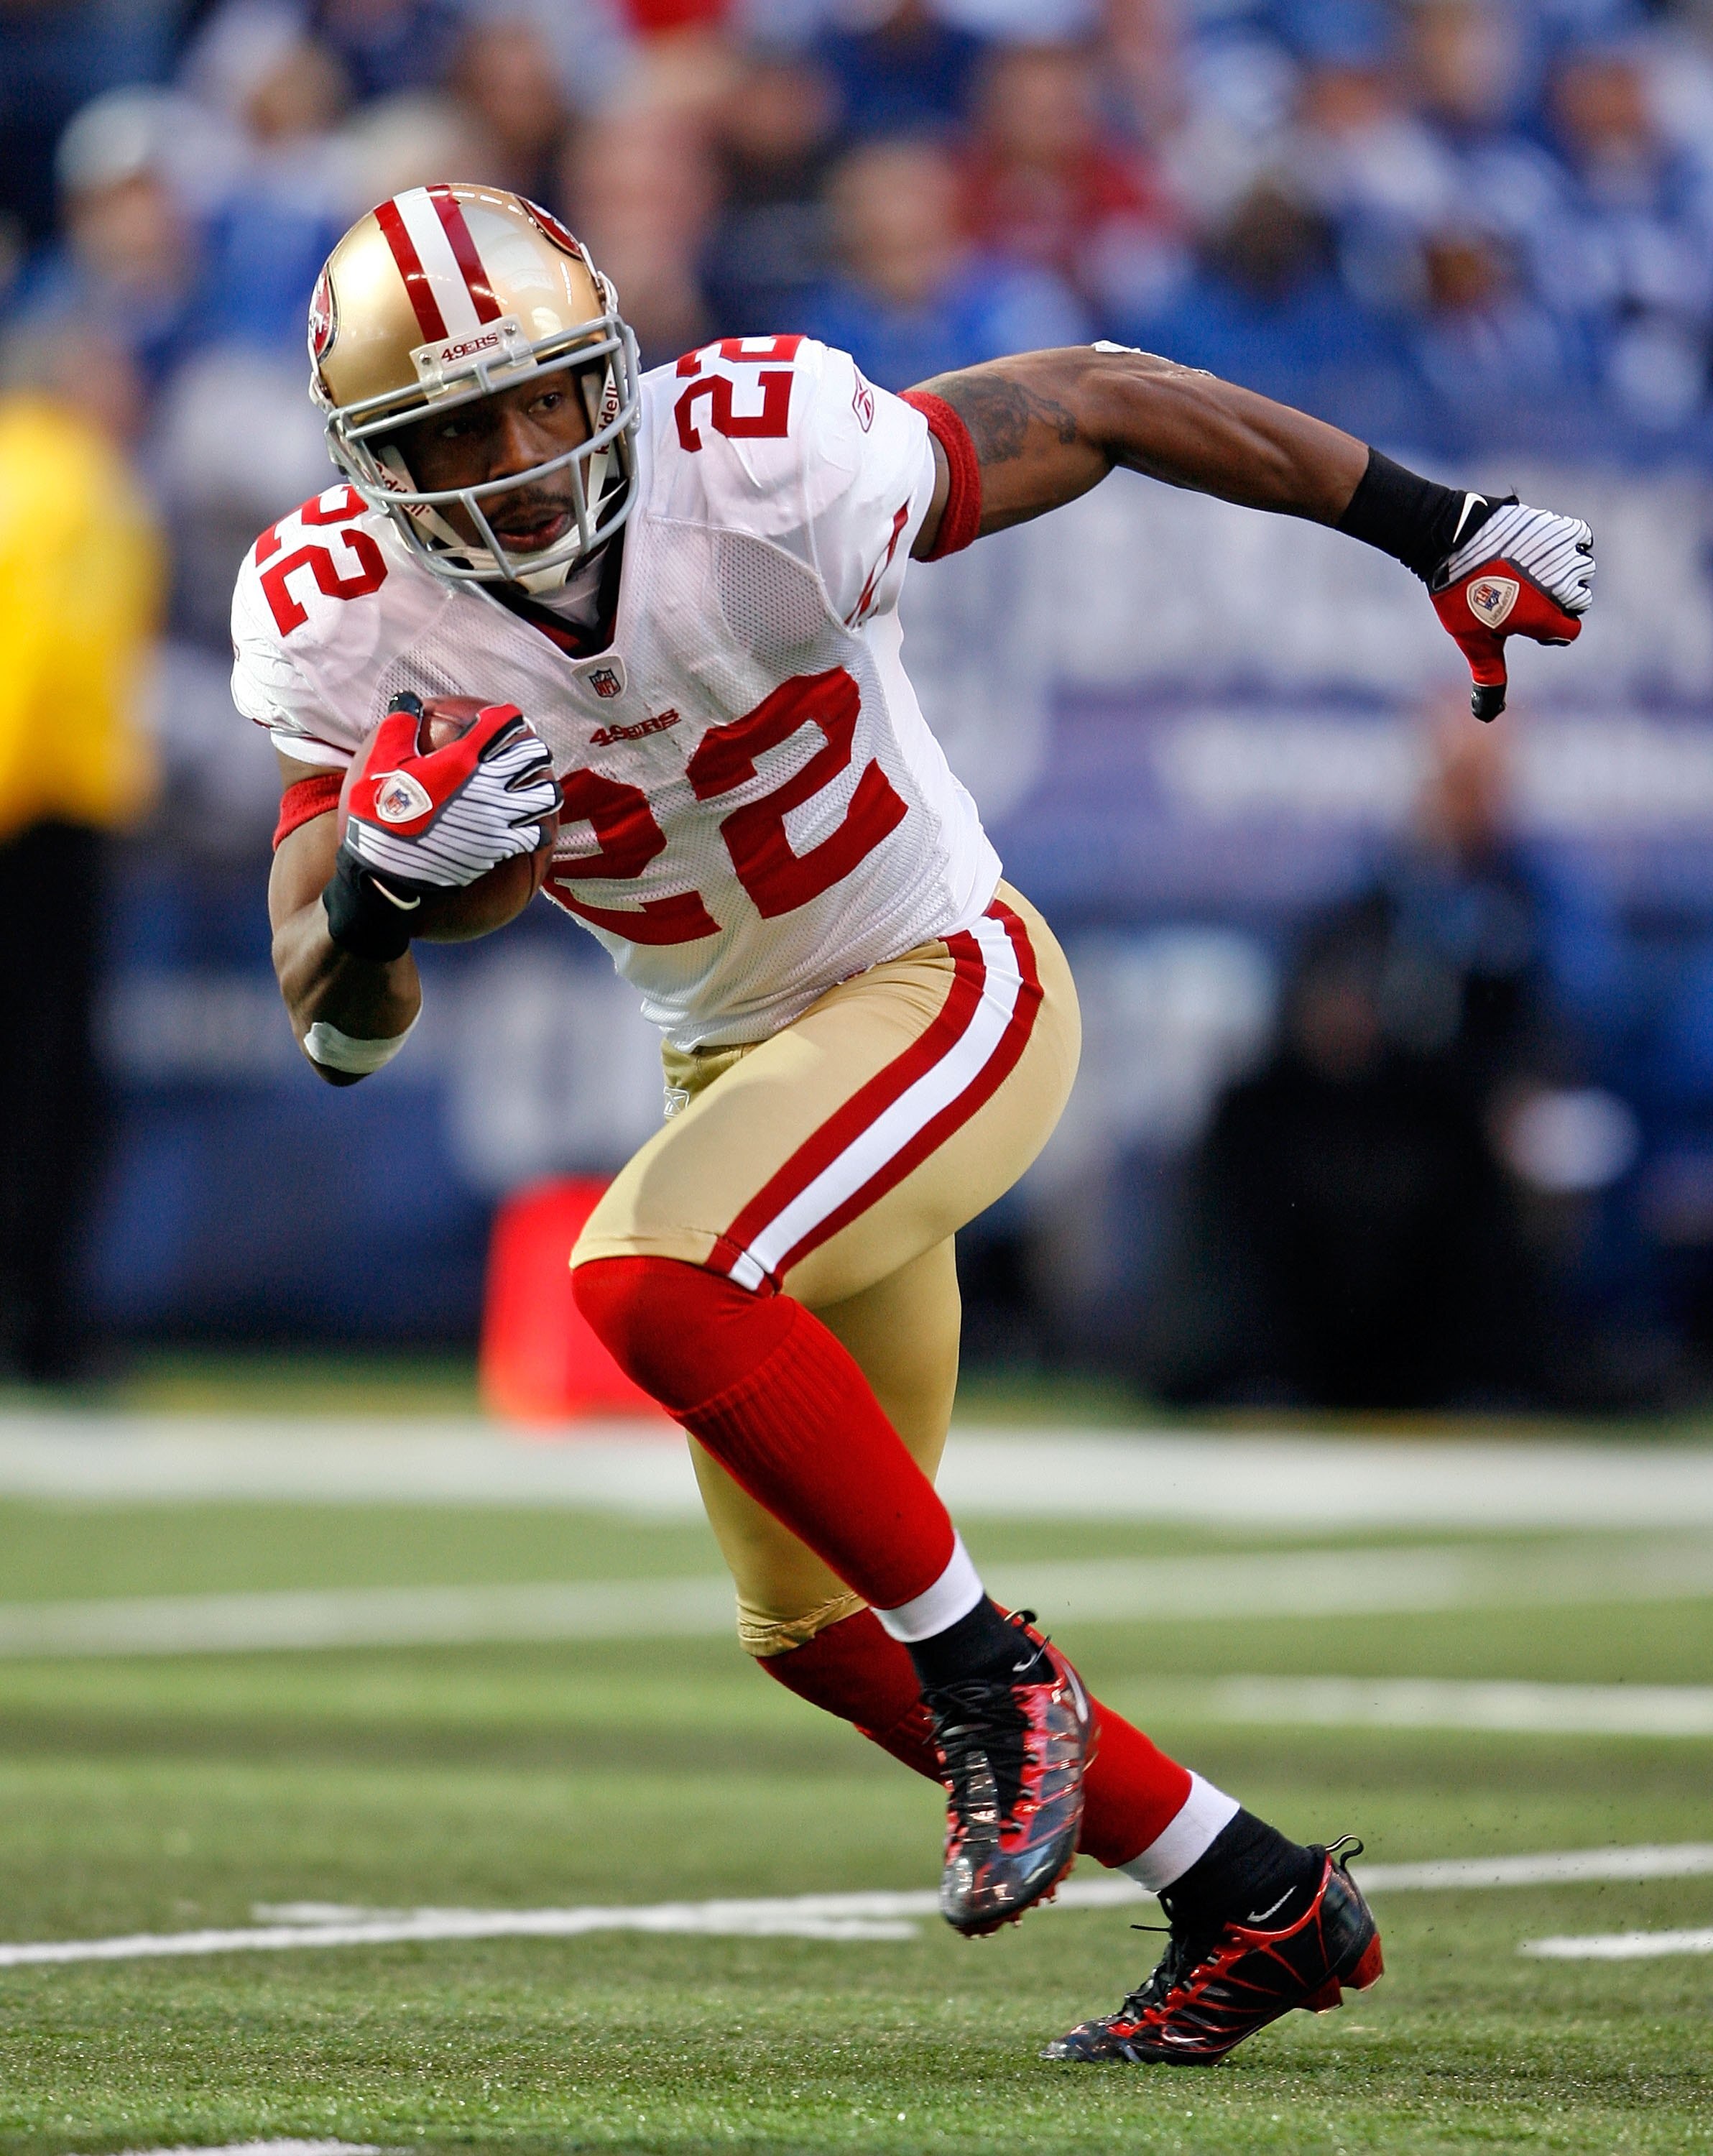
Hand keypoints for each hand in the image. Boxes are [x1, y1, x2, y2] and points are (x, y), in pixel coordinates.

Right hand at [343, 692, 557, 886]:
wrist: (385, 869)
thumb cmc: (379, 812)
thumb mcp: (380, 760)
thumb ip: (399, 724)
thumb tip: (407, 699)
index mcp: (461, 758)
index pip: (502, 723)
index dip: (508, 717)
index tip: (506, 719)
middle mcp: (487, 784)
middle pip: (533, 755)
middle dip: (533, 750)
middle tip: (527, 754)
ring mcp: (498, 817)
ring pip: (546, 795)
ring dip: (545, 788)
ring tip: (538, 790)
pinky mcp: (501, 846)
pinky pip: (537, 833)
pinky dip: (538, 828)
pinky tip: (532, 827)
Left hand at [1431, 499, 1594, 720]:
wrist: (1450, 541)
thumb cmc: (1460, 596)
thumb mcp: (1473, 641)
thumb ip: (1490, 675)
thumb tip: (1489, 715)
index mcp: (1543, 618)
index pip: (1570, 632)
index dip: (1550, 631)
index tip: (1525, 622)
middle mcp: (1560, 586)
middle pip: (1579, 601)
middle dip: (1557, 601)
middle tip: (1523, 592)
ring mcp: (1561, 555)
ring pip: (1582, 570)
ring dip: (1563, 571)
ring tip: (1530, 570)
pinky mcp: (1557, 527)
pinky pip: (1582, 538)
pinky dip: (1569, 544)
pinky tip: (1542, 550)